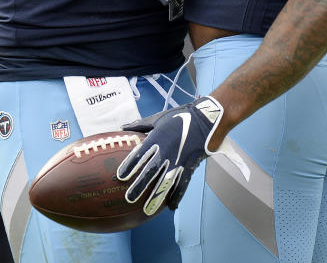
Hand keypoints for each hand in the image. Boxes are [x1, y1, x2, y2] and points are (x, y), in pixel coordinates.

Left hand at [116, 96, 222, 214]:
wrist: (206, 120)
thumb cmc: (179, 117)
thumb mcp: (158, 118)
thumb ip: (140, 125)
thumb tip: (123, 126)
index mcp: (157, 139)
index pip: (140, 155)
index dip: (129, 166)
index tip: (120, 177)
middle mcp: (167, 152)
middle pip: (151, 172)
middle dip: (140, 186)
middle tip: (129, 198)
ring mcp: (179, 161)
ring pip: (166, 182)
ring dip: (156, 196)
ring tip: (147, 209)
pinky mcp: (190, 166)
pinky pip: (182, 184)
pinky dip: (177, 196)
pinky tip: (171, 207)